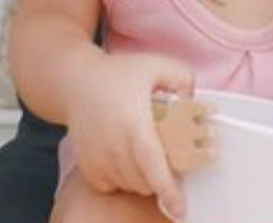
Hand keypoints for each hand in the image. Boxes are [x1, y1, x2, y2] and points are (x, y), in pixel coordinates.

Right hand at [65, 51, 193, 217]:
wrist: (77, 81)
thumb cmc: (119, 74)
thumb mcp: (155, 65)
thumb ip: (182, 78)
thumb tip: (194, 101)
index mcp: (134, 124)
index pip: (154, 167)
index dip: (168, 191)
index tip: (180, 209)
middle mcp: (113, 146)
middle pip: (146, 181)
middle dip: (159, 174)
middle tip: (160, 151)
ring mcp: (97, 158)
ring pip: (130, 185)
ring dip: (141, 176)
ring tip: (139, 148)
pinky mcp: (87, 166)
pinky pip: (111, 185)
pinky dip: (120, 177)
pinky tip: (121, 154)